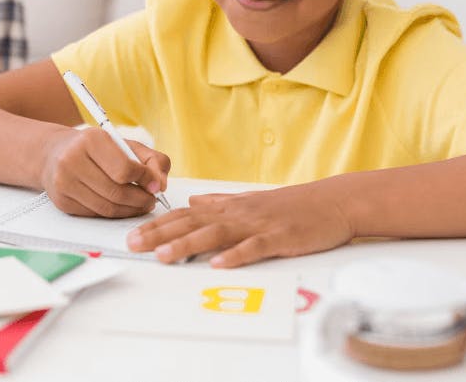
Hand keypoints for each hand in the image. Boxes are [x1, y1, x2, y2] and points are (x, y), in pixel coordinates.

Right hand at [40, 126, 170, 218]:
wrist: (53, 154)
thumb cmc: (95, 149)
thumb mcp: (124, 144)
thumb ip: (151, 160)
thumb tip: (160, 185)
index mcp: (91, 140)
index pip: (126, 169)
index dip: (146, 180)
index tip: (156, 185)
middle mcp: (72, 160)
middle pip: (117, 192)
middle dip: (141, 199)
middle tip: (151, 200)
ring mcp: (64, 182)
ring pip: (107, 208)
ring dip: (130, 210)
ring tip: (141, 204)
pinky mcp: (62, 201)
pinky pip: (95, 214)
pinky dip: (113, 213)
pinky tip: (121, 207)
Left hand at [126, 179, 354, 266]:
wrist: (332, 202)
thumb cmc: (291, 205)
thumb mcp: (250, 200)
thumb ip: (220, 202)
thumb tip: (192, 203)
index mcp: (229, 207)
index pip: (186, 215)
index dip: (158, 225)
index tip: (133, 234)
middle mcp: (238, 213)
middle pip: (193, 223)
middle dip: (160, 234)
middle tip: (133, 244)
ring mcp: (258, 225)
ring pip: (216, 234)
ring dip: (188, 244)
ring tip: (164, 255)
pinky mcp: (279, 238)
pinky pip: (254, 248)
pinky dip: (236, 255)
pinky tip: (218, 264)